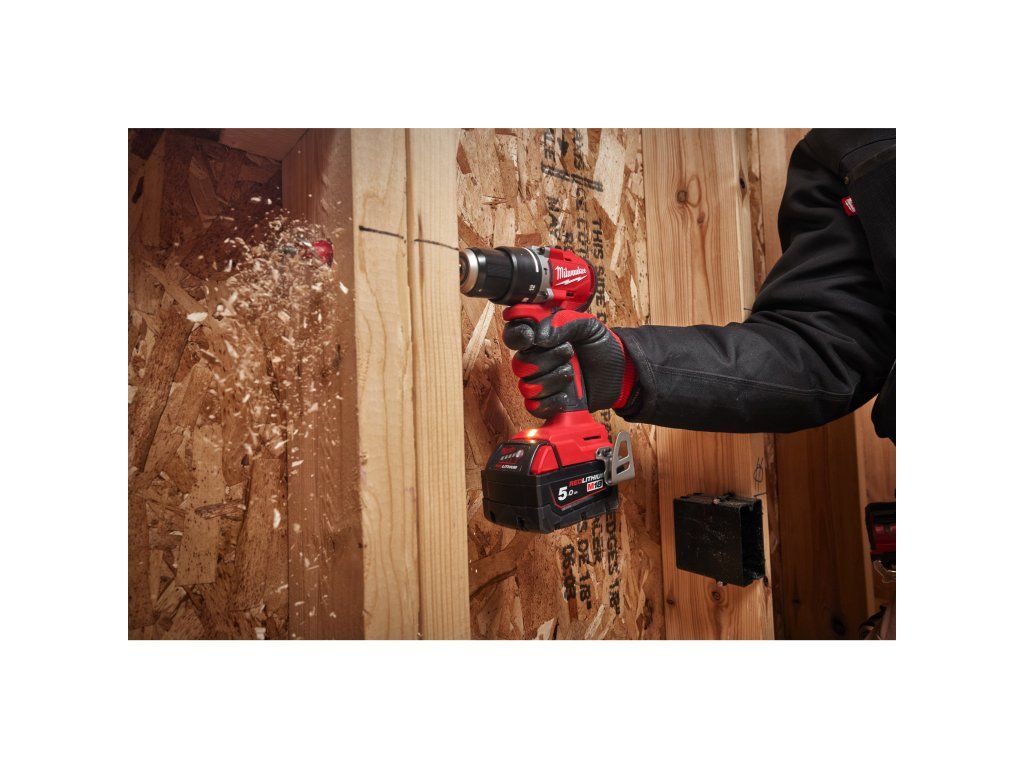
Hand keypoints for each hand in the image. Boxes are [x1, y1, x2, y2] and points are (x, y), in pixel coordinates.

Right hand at [503, 309, 635, 418]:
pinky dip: (550, 402)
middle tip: (569, 352)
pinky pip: (534, 407)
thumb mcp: (588, 325)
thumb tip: (540, 335)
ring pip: (527, 386)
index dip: (518, 336)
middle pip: (520, 364)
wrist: (622, 373)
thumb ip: (563, 322)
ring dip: (550, 380)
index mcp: (541, 337)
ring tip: (571, 373)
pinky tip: (567, 396)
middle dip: (545, 359)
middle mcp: (537, 359)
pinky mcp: (549, 403)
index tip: (531, 338)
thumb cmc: (603, 347)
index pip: (515, 335)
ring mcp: (542, 382)